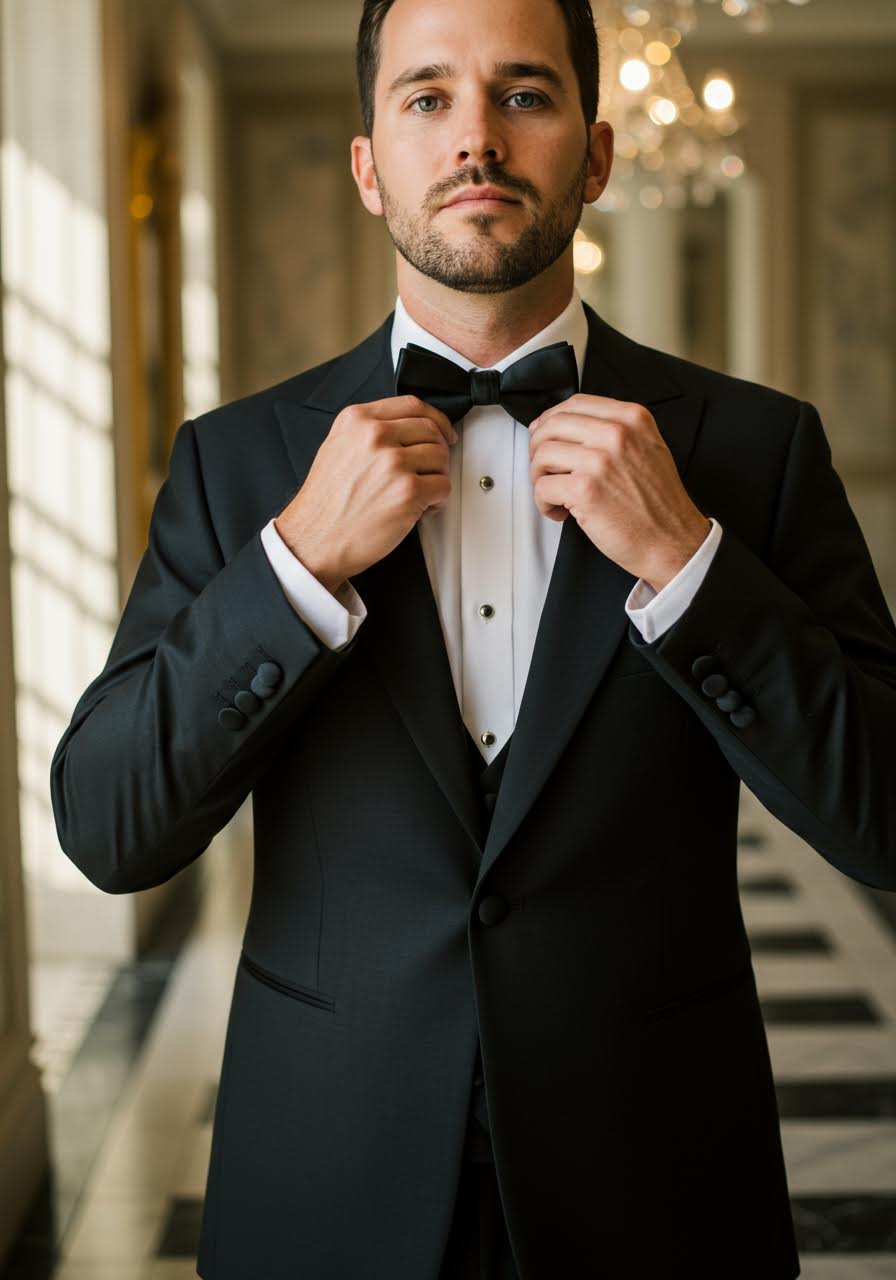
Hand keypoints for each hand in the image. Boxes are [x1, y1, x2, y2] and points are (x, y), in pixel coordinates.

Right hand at [274, 394, 456, 587]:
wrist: (315, 539)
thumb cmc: (325, 504)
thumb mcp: (337, 448)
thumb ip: (368, 432)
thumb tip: (406, 430)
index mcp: (357, 420)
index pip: (412, 405)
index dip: (435, 419)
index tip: (442, 432)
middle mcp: (375, 436)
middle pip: (431, 430)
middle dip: (438, 452)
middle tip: (430, 470)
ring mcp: (393, 462)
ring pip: (441, 458)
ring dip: (436, 478)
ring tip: (417, 494)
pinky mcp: (408, 491)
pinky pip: (443, 487)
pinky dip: (436, 501)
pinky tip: (418, 508)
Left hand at [527, 393, 711, 589]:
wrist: (672, 540)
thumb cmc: (658, 503)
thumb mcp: (648, 448)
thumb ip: (615, 430)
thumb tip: (566, 426)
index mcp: (632, 418)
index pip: (576, 403)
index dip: (550, 419)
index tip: (542, 433)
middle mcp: (616, 434)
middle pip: (552, 425)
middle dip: (538, 449)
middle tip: (544, 469)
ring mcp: (599, 460)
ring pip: (542, 455)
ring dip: (539, 478)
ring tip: (555, 494)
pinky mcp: (584, 489)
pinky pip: (542, 488)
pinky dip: (544, 504)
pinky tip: (560, 512)